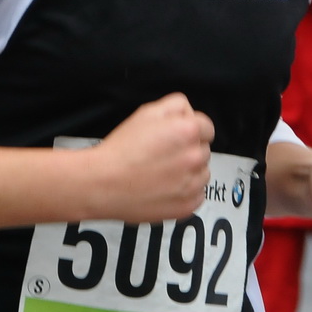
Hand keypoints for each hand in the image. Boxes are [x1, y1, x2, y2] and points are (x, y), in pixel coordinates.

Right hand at [83, 94, 214, 222]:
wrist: (104, 184)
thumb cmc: (122, 149)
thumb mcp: (147, 112)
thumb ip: (175, 106)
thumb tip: (189, 113)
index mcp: (188, 131)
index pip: (207, 127)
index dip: (190, 129)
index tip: (176, 137)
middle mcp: (195, 157)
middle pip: (204, 150)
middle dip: (188, 150)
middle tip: (163, 154)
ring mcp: (193, 184)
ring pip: (202, 173)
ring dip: (189, 172)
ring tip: (162, 172)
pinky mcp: (188, 205)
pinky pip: (197, 195)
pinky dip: (185, 192)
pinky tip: (164, 187)